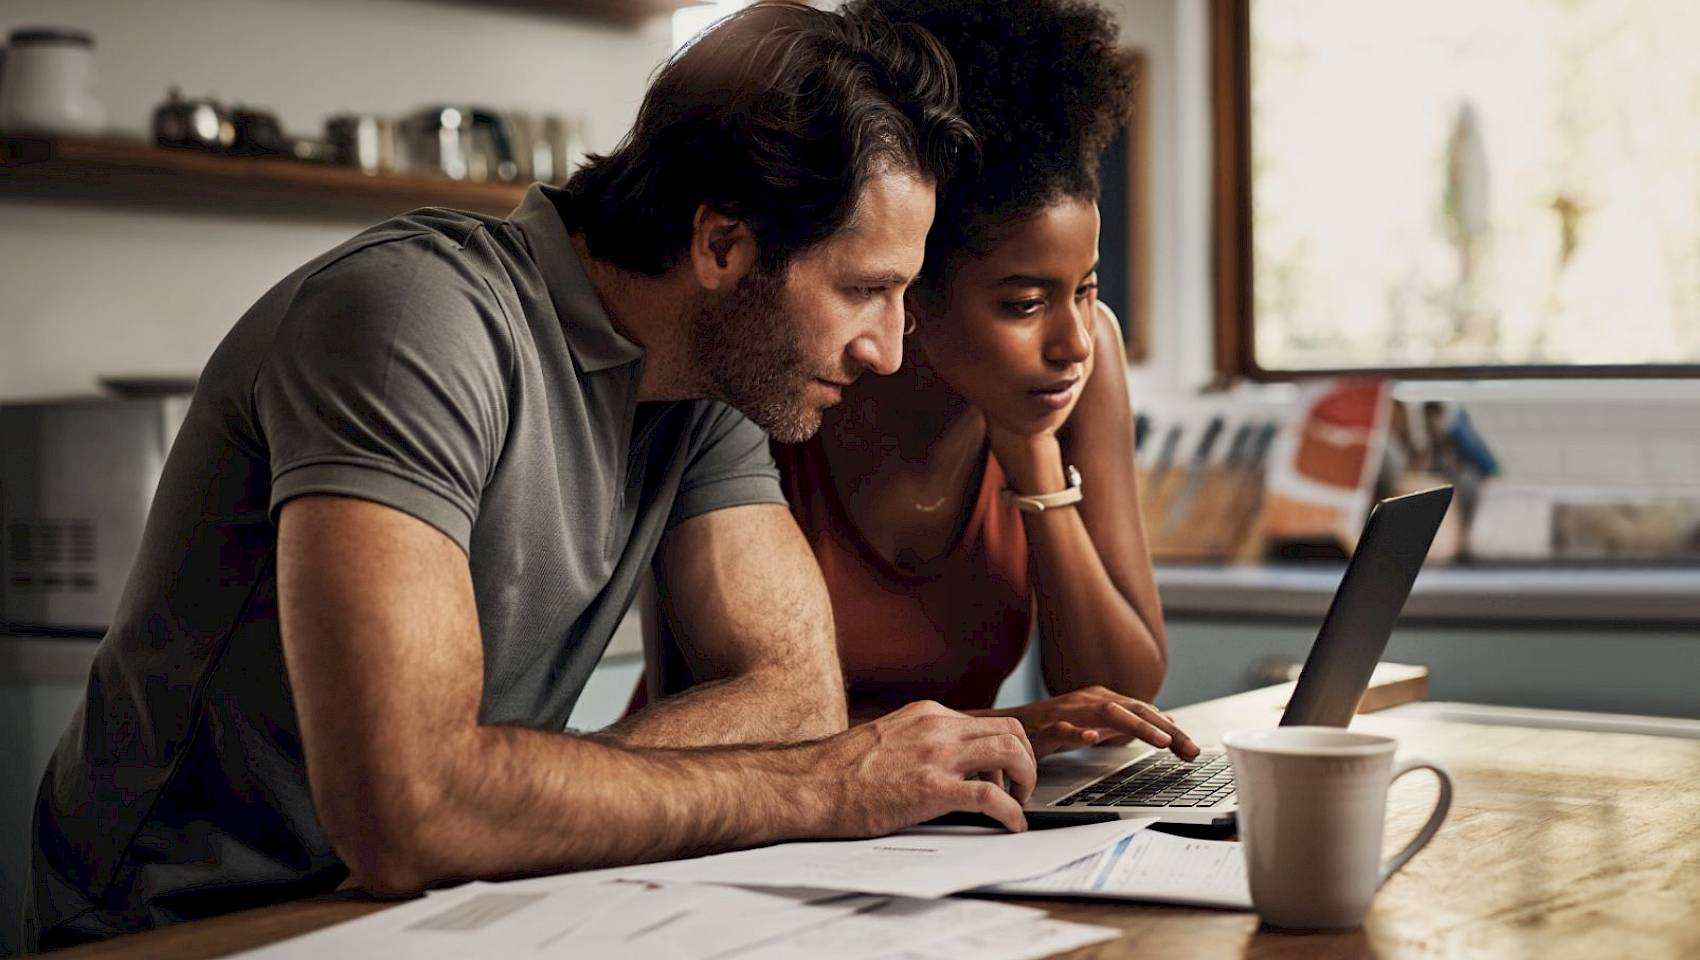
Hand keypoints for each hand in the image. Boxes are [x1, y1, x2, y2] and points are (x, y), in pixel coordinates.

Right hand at [806, 700, 1036, 835]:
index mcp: (927, 714)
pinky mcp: (931, 788)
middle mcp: (936, 727)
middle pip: (1010, 730)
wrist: (811, 785)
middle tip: (1021, 788)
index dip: (1008, 749)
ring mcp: (936, 755)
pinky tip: (1012, 825)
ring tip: (1019, 805)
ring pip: (1009, 752)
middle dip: (1026, 761)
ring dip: (1026, 780)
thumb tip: (944, 763)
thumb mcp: (889, 739)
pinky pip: (990, 796)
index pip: (989, 722)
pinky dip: (1011, 812)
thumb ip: (920, 742)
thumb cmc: (840, 771)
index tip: (1006, 773)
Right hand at [989, 686, 1199, 759]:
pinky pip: (1063, 728)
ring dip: (1136, 726)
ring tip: (1160, 741)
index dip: (1170, 730)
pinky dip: (1078, 732)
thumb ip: (1127, 726)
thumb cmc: (1053, 727)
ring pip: (1107, 713)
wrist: (1008, 727)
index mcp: (1102, 700)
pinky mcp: (1044, 727)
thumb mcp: (1096, 725)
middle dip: (1164, 729)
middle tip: (1189, 750)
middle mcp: (1088, 701)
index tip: (1192, 750)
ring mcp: (1067, 712)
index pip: (1144, 712)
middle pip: (1133, 709)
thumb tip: (1165, 726)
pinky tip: (1093, 739)